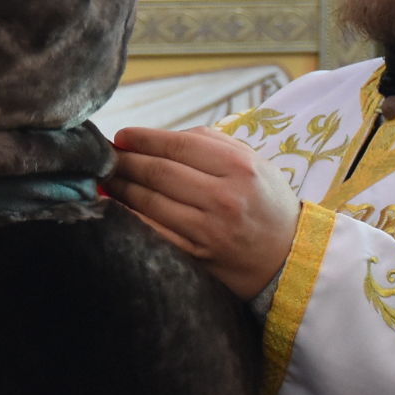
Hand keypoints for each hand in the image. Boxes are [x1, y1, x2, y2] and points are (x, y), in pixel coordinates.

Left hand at [104, 127, 301, 300]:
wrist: (290, 258)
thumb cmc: (266, 203)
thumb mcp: (253, 163)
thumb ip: (210, 143)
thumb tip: (156, 137)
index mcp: (239, 167)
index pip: (177, 145)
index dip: (142, 139)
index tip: (120, 136)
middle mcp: (224, 197)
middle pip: (159, 172)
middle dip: (124, 161)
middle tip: (104, 156)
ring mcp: (209, 230)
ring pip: (150, 202)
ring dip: (120, 188)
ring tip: (106, 178)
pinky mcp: (198, 257)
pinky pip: (154, 232)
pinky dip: (129, 218)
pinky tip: (115, 207)